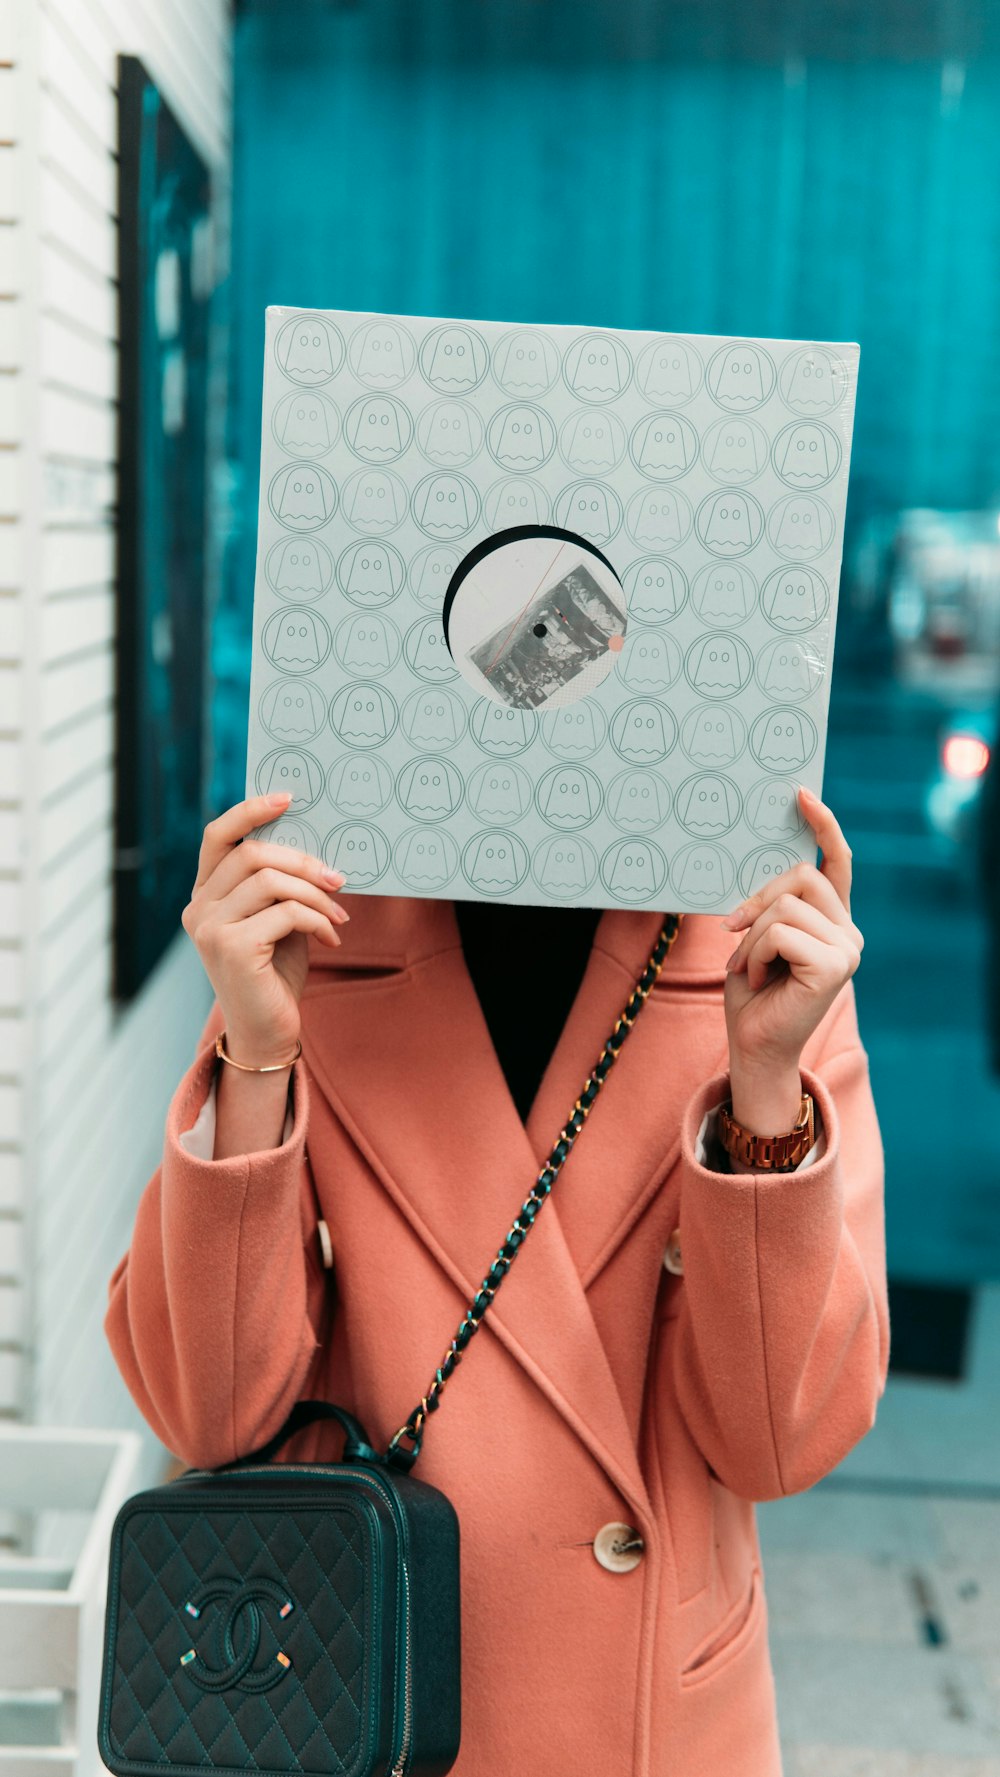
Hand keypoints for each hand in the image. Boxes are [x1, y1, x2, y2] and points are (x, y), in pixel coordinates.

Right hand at [181, 792, 349, 1066]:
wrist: (267, 1032)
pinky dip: (318, 920)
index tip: (289, 798)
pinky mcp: (232, 949)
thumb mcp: (276, 919)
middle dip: (303, 861)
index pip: (218, 835)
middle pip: (252, 854)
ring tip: (339, 914)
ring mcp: (210, 929)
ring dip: (316, 895)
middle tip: (338, 878)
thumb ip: (280, 885)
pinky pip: (286, 913)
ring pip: (271, 881)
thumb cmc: (275, 973)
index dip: (251, 810)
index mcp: (205, 895)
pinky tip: (332, 937)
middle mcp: (198, 909)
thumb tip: (315, 846)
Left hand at [719, 786, 863, 1077]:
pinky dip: (754, 954)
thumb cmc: (751, 992)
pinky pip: (779, 932)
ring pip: (785, 905)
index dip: (824, 826)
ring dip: (751, 937)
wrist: (754, 1045)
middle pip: (801, 875)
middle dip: (758, 899)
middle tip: (732, 930)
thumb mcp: (756, 936)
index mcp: (832, 919)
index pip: (837, 862)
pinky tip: (757, 980)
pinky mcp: (835, 965)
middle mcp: (848, 931)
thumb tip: (758, 864)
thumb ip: (770, 904)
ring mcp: (847, 948)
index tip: (802, 794)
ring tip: (747, 967)